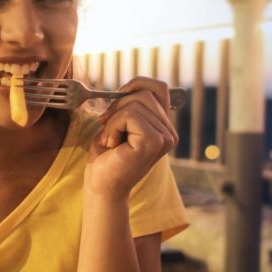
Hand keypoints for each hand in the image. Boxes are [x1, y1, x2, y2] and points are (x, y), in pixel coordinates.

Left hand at [85, 77, 178, 198]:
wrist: (101, 186)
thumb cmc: (106, 158)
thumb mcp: (118, 124)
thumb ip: (131, 105)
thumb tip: (130, 87)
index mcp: (164, 127)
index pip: (159, 87)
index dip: (136, 84)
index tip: (116, 97)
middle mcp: (170, 133)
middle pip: (144, 93)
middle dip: (118, 105)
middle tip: (107, 126)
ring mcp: (165, 137)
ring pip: (135, 103)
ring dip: (114, 119)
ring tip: (112, 140)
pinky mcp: (154, 141)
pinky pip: (129, 115)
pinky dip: (113, 126)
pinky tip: (113, 145)